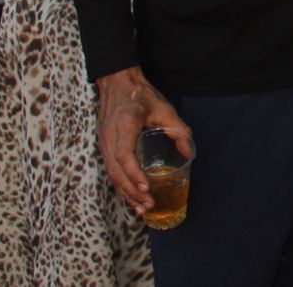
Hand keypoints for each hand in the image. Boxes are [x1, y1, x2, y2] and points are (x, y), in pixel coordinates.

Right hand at [94, 67, 193, 214]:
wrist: (116, 82)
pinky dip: (121, 186)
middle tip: (149, 205)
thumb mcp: (164, 108)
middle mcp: (109, 137)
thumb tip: (189, 153)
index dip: (134, 174)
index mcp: (124, 125)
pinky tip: (132, 196)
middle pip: (116, 171)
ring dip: (126, 193)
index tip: (147, 187)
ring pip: (111, 174)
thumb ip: (178, 129)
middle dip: (132, 192)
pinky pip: (111, 170)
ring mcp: (103, 143)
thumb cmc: (140, 94)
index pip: (124, 155)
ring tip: (141, 209)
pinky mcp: (104, 147)